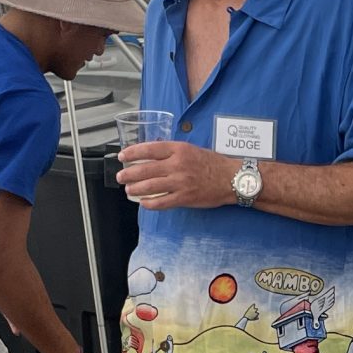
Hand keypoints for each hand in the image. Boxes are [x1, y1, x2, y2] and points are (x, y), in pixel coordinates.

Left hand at [116, 139, 238, 209]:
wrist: (231, 178)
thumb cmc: (213, 163)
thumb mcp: (191, 149)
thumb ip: (172, 152)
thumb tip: (152, 156)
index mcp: (179, 149)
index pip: (149, 149)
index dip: (133, 153)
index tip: (123, 156)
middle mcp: (177, 165)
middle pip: (145, 169)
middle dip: (128, 174)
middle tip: (120, 177)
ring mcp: (180, 182)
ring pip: (150, 186)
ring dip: (135, 189)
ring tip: (129, 190)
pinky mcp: (184, 197)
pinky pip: (161, 202)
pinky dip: (149, 203)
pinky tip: (143, 203)